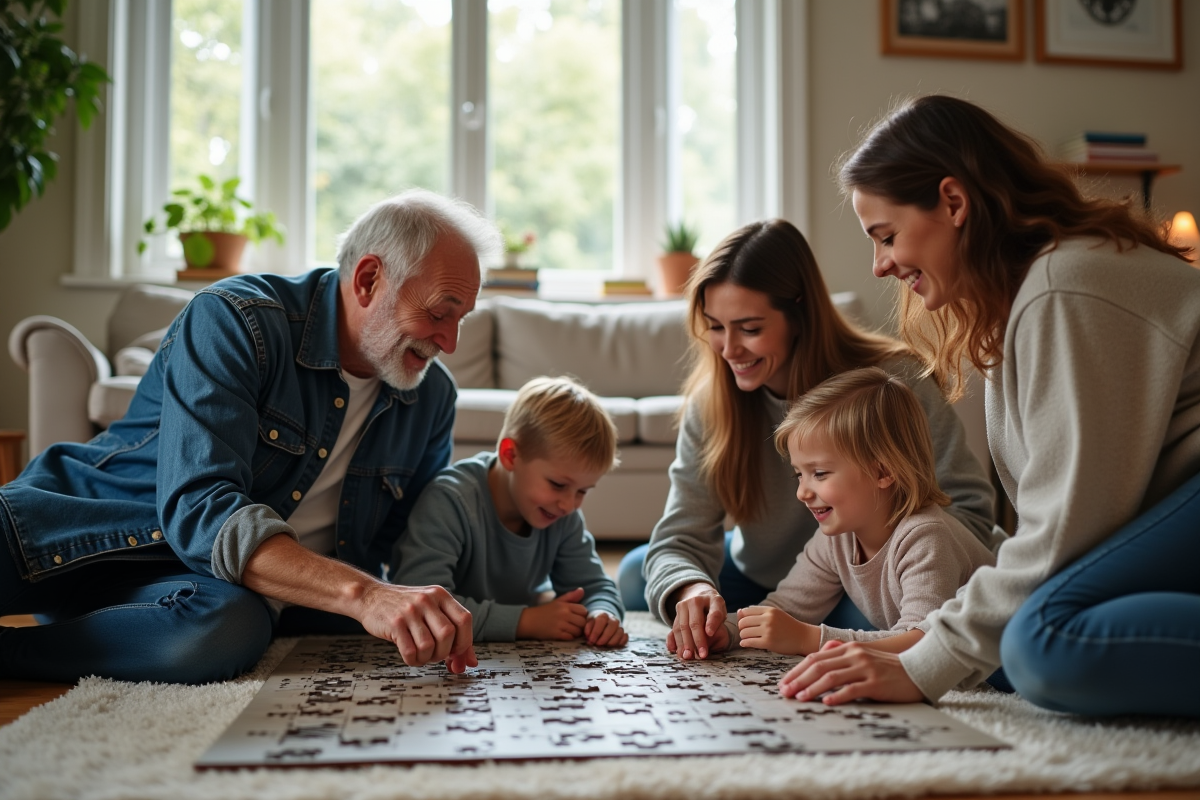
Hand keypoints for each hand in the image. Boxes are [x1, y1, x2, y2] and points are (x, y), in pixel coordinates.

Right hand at [359, 583, 476, 672]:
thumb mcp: (431, 611)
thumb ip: (454, 634)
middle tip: (435, 655)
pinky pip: (410, 651)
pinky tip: (411, 656)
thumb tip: (470, 662)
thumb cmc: (406, 608)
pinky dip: (413, 660)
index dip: (464, 641)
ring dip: (427, 658)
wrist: (371, 596)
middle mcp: (427, 600)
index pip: (464, 619)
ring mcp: (410, 611)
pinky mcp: (394, 623)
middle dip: (444, 653)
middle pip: (448, 634)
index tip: (456, 652)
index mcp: (440, 595)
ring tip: (421, 655)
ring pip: (429, 645)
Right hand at [516, 587, 587, 639]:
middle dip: (581, 625)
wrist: (528, 621)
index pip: (583, 610)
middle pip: (582, 622)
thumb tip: (582, 590)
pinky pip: (570, 637)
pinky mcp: (556, 634)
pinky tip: (566, 635)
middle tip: (576, 626)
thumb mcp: (557, 601)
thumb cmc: (544, 611)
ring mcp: (560, 624)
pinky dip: (570, 637)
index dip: (583, 615)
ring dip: (576, 633)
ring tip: (571, 631)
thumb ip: (570, 597)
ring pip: (577, 631)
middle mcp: (564, 614)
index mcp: (565, 605)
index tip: (578, 618)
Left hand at [583, 611, 627, 646]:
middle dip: (605, 637)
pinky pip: (625, 638)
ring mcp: (619, 627)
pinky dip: (620, 642)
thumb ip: (587, 628)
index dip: (596, 631)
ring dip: (612, 641)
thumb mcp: (587, 624)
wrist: (601, 624)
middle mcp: (613, 620)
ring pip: (620, 632)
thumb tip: (588, 636)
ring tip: (604, 645)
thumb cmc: (593, 625)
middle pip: (613, 625)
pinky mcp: (623, 634)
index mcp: (603, 615)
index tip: (591, 640)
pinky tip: (613, 646)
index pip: (602, 620)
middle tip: (598, 644)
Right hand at [665, 583, 725, 659]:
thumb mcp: (721, 610)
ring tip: (687, 657)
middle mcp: (695, 601)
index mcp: (713, 599)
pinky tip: (673, 650)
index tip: (710, 634)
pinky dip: (672, 640)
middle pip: (694, 623)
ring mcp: (683, 606)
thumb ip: (717, 620)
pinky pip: (673, 628)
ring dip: (684, 644)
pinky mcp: (675, 613)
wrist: (699, 593)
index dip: (711, 623)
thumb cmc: (713, 607)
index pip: (713, 612)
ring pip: (681, 627)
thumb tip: (708, 634)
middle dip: (697, 641)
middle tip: (701, 655)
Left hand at [737, 606, 817, 654]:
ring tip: (747, 638)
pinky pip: (749, 642)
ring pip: (744, 632)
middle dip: (741, 628)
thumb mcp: (775, 614)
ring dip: (743, 636)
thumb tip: (739, 612)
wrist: (803, 637)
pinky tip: (745, 644)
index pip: (745, 612)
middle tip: (745, 632)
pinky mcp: (768, 642)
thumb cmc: (788, 626)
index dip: (741, 618)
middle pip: (743, 622)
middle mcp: (768, 619)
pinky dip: (745, 643)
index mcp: (769, 610)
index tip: (745, 624)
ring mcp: (768, 630)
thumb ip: (759, 612)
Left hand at [777, 640, 924, 704]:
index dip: (797, 670)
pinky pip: (853, 689)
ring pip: (832, 677)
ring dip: (812, 688)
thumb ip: (842, 654)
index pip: (815, 658)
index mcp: (849, 648)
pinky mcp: (877, 683)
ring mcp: (866, 668)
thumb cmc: (888, 667)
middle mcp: (855, 655)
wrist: (918, 670)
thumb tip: (821, 654)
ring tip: (799, 698)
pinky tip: (826, 702)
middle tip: (785, 692)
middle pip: (819, 666)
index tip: (784, 683)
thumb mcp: (863, 655)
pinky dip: (838, 696)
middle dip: (799, 679)